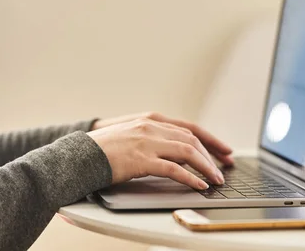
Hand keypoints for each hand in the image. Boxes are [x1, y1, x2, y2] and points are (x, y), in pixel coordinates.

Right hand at [89, 116, 227, 189]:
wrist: (80, 153)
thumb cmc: (104, 148)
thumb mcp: (132, 134)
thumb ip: (153, 137)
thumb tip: (177, 150)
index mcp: (151, 119)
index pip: (190, 127)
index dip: (210, 139)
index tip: (224, 150)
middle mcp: (151, 127)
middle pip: (192, 138)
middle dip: (212, 154)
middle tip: (224, 168)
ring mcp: (146, 141)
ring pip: (187, 151)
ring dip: (205, 166)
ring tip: (215, 179)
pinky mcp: (141, 159)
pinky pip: (173, 169)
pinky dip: (190, 177)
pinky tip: (199, 184)